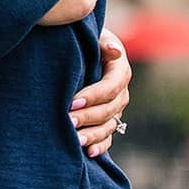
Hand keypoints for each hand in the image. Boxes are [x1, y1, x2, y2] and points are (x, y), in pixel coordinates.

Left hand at [70, 29, 130, 157]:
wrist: (80, 50)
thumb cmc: (83, 39)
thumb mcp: (93, 35)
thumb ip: (102, 42)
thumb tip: (114, 50)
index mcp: (119, 70)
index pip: (110, 87)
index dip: (93, 95)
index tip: (72, 102)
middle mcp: (121, 91)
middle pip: (109, 109)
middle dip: (89, 117)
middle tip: (68, 121)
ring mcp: (115, 108)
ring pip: (109, 125)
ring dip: (94, 134)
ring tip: (76, 140)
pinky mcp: (108, 119)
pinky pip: (109, 136)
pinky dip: (101, 145)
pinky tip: (89, 152)